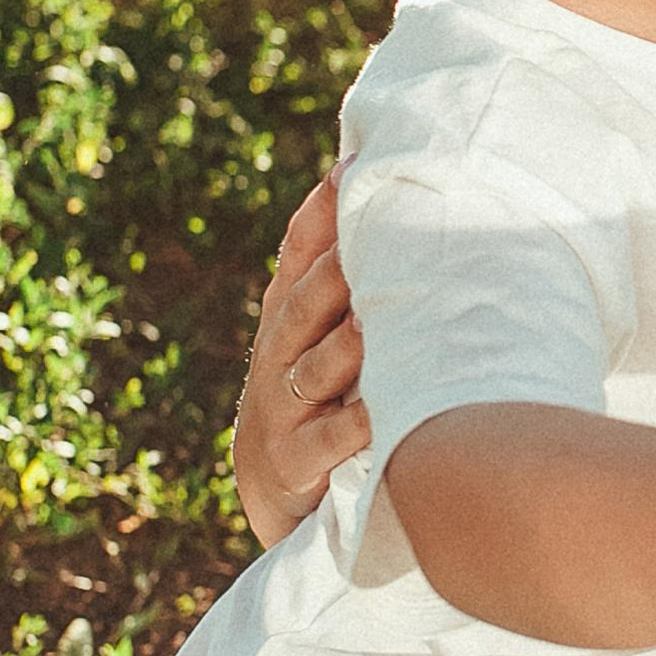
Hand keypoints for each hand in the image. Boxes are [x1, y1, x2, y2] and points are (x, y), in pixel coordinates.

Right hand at [233, 171, 369, 548]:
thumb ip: (341, 275)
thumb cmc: (313, 393)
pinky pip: (330, 440)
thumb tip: (376, 190)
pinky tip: (384, 412)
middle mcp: (279, 353)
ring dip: (347, 342)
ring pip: (319, 366)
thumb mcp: (314, 332)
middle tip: (371, 233)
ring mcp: (283, 407)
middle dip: (335, 269)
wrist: (272, 488)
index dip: (321, 212)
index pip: (298, 253)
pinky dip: (356, 425)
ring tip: (376, 317)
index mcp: (288, 315)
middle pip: (307, 303)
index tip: (351, 166)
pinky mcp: (296, 461)